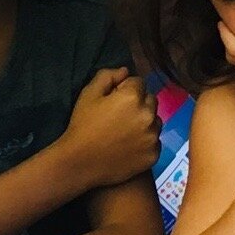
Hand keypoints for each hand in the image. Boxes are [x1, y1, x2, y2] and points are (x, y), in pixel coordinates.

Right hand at [55, 67, 161, 189]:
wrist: (80, 163)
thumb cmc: (82, 126)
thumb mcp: (88, 94)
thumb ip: (107, 76)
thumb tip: (125, 71)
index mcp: (133, 97)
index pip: (138, 82)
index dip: (125, 89)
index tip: (113, 101)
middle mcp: (148, 115)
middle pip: (150, 100)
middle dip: (138, 104)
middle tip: (120, 116)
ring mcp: (153, 137)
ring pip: (155, 121)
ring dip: (144, 122)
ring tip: (125, 132)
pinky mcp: (153, 155)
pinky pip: (154, 142)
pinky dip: (145, 142)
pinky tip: (129, 146)